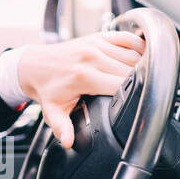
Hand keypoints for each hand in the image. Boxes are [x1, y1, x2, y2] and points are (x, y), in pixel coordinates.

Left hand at [16, 30, 145, 148]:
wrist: (34, 65)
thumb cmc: (47, 89)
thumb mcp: (53, 111)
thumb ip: (62, 127)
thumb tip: (68, 142)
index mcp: (84, 77)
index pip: (122, 86)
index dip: (134, 96)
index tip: (140, 104)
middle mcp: (92, 57)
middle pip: (132, 70)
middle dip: (141, 82)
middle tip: (145, 94)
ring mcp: (97, 44)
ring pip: (134, 54)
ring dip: (143, 66)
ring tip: (146, 79)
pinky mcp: (99, 36)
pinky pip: (128, 38)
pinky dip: (139, 47)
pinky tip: (142, 58)